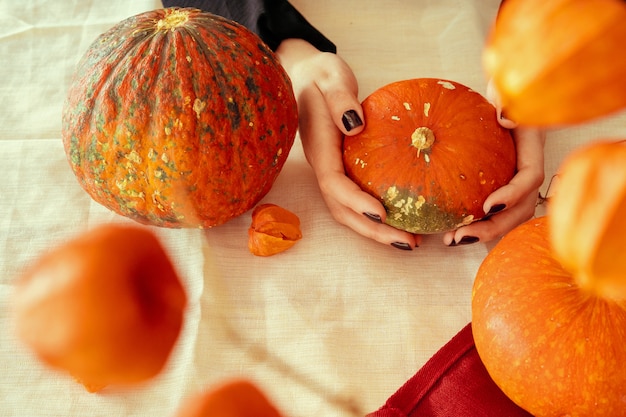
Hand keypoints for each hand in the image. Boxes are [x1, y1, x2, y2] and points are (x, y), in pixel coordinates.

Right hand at [275, 39, 419, 249]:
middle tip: (407, 242)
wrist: (305, 75)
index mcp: (319, 147)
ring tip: (409, 240)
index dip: (355, 202)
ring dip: (375, 229)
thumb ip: (340, 99)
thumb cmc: (319, 75)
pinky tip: (403, 217)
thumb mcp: (330, 76)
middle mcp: (323, 165)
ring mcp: (331, 169)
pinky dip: (376, 214)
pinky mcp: (341, 168)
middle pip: (342, 209)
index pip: (334, 183)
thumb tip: (356, 125)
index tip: (381, 214)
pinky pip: (356, 197)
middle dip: (371, 230)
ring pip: (348, 209)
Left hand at [442, 80, 545, 245]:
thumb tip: (504, 118)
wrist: (501, 98)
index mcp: (531, 147)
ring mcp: (513, 181)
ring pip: (508, 216)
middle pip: (521, 208)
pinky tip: (447, 233)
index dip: (513, 194)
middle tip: (462, 236)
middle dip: (494, 226)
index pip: (530, 176)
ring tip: (451, 240)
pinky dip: (473, 224)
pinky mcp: (498, 187)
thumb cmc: (502, 92)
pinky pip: (491, 212)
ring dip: (483, 232)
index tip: (488, 205)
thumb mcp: (505, 90)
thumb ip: (507, 101)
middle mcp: (525, 169)